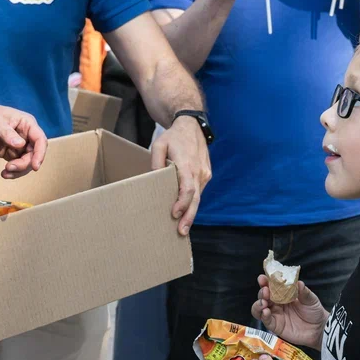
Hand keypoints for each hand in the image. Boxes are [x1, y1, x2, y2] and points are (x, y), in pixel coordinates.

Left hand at [0, 102, 46, 178]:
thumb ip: (6, 133)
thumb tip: (20, 144)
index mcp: (27, 124)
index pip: (40, 139)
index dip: (40, 153)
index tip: (35, 166)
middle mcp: (26, 135)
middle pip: (34, 154)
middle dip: (24, 164)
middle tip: (9, 167)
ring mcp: (19, 145)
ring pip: (27, 162)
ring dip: (18, 170)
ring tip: (5, 172)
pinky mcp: (11, 153)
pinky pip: (17, 165)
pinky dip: (13, 172)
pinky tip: (4, 173)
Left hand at [151, 115, 212, 233]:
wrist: (192, 127)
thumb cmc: (174, 137)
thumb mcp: (159, 145)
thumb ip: (156, 162)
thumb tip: (153, 179)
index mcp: (187, 164)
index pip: (187, 188)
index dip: (182, 203)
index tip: (174, 214)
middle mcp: (198, 171)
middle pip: (196, 198)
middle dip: (189, 217)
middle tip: (181, 232)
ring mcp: (204, 174)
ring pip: (198, 197)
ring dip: (191, 212)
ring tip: (182, 229)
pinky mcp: (206, 175)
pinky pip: (199, 192)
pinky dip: (193, 203)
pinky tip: (186, 214)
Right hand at [252, 276, 328, 349]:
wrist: (319, 328)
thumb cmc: (314, 311)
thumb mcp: (311, 299)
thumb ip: (304, 292)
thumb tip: (298, 282)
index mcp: (283, 294)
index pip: (271, 286)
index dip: (265, 281)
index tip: (263, 278)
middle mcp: (276, 304)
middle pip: (263, 296)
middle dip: (261, 292)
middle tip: (265, 290)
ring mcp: (275, 315)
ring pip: (259, 309)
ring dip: (258, 304)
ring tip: (263, 302)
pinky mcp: (275, 326)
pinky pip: (266, 321)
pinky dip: (263, 315)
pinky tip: (266, 311)